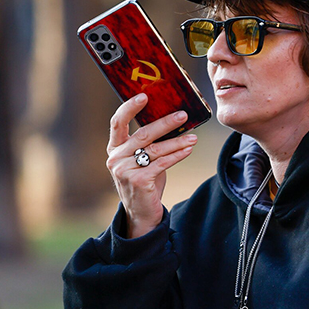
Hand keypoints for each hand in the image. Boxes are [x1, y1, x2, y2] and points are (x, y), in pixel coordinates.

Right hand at [107, 94, 196, 237]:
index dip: (129, 107)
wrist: (141, 213)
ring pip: (155, 149)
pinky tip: (188, 149)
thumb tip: (173, 120)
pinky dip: (177, 155)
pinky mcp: (138, 181)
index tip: (144, 96)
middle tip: (183, 115)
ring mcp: (124, 170)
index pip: (118, 122)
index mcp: (114, 148)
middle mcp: (115, 158)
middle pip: (142, 134)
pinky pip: (162, 163)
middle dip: (165, 123)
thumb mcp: (142, 159)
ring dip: (177, 141)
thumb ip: (149, 143)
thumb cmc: (145, 181)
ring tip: (193, 136)